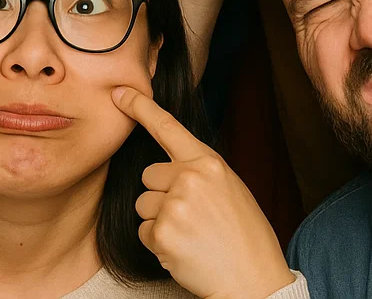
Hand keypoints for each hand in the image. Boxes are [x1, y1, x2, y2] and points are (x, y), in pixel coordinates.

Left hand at [113, 86, 293, 298]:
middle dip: (160, 194)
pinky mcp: (162, 234)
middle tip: (189, 215)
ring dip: (158, 221)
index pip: (167, 126)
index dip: (139, 107)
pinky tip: (183, 250)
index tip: (118, 93)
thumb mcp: (228, 187)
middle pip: (148, 175)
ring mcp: (174, 205)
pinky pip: (143, 232)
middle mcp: (189, 178)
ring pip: (143, 204)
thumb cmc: (244, 234)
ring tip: (190, 234)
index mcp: (208, 161)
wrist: (253, 279)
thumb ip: (199, 170)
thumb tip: (170, 165)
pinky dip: (158, 244)